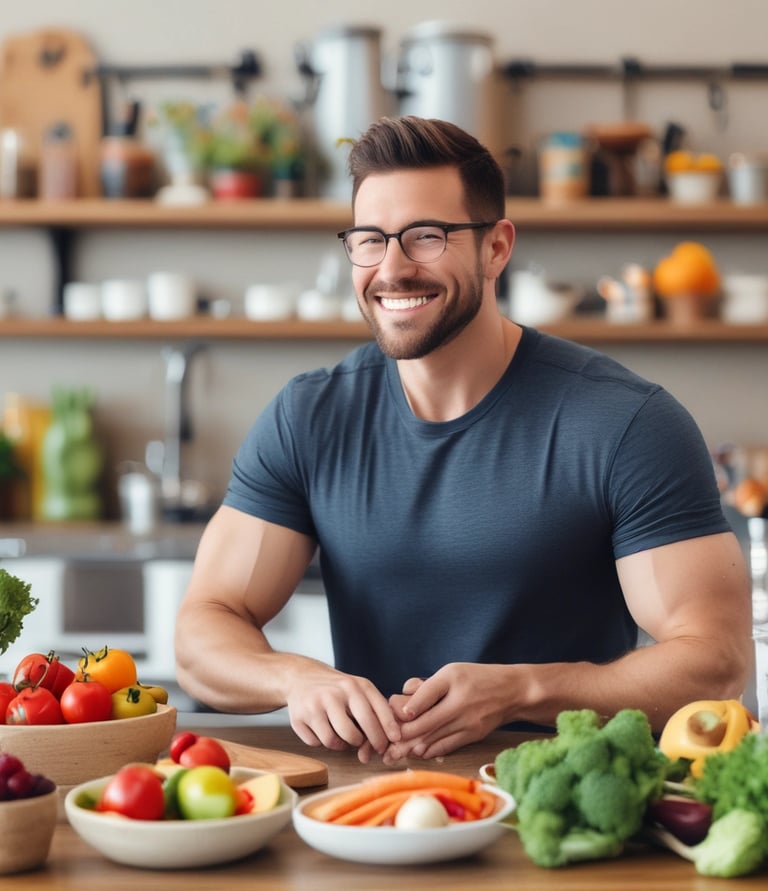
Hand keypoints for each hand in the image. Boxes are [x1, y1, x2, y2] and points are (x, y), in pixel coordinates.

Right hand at [285, 664, 400, 756]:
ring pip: (334, 741)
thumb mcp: (357, 688)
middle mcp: (335, 693)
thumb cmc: (337, 689)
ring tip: (345, 738)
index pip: (377, 709)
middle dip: (369, 743)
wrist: (301, 677)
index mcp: (354, 685)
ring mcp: (315, 705)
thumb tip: (390, 738)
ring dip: (343, 745)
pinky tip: (325, 731)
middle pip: (356, 731)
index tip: (396, 740)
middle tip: (372, 750)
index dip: (388, 727)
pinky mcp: (299, 717)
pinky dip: (323, 742)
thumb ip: (373, 709)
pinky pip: (317, 742)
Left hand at [381, 663, 509, 762]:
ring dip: (411, 746)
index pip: (426, 694)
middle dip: (402, 734)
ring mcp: (467, 721)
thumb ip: (427, 685)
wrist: (512, 691)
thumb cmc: (476, 678)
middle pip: (425, 723)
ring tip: (393, 752)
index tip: (396, 714)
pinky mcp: (473, 735)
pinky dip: (429, 750)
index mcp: (453, 679)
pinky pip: (446, 746)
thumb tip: (404, 695)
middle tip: (385, 742)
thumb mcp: (451, 671)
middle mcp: (460, 701)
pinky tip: (416, 752)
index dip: (407, 707)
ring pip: (433, 738)